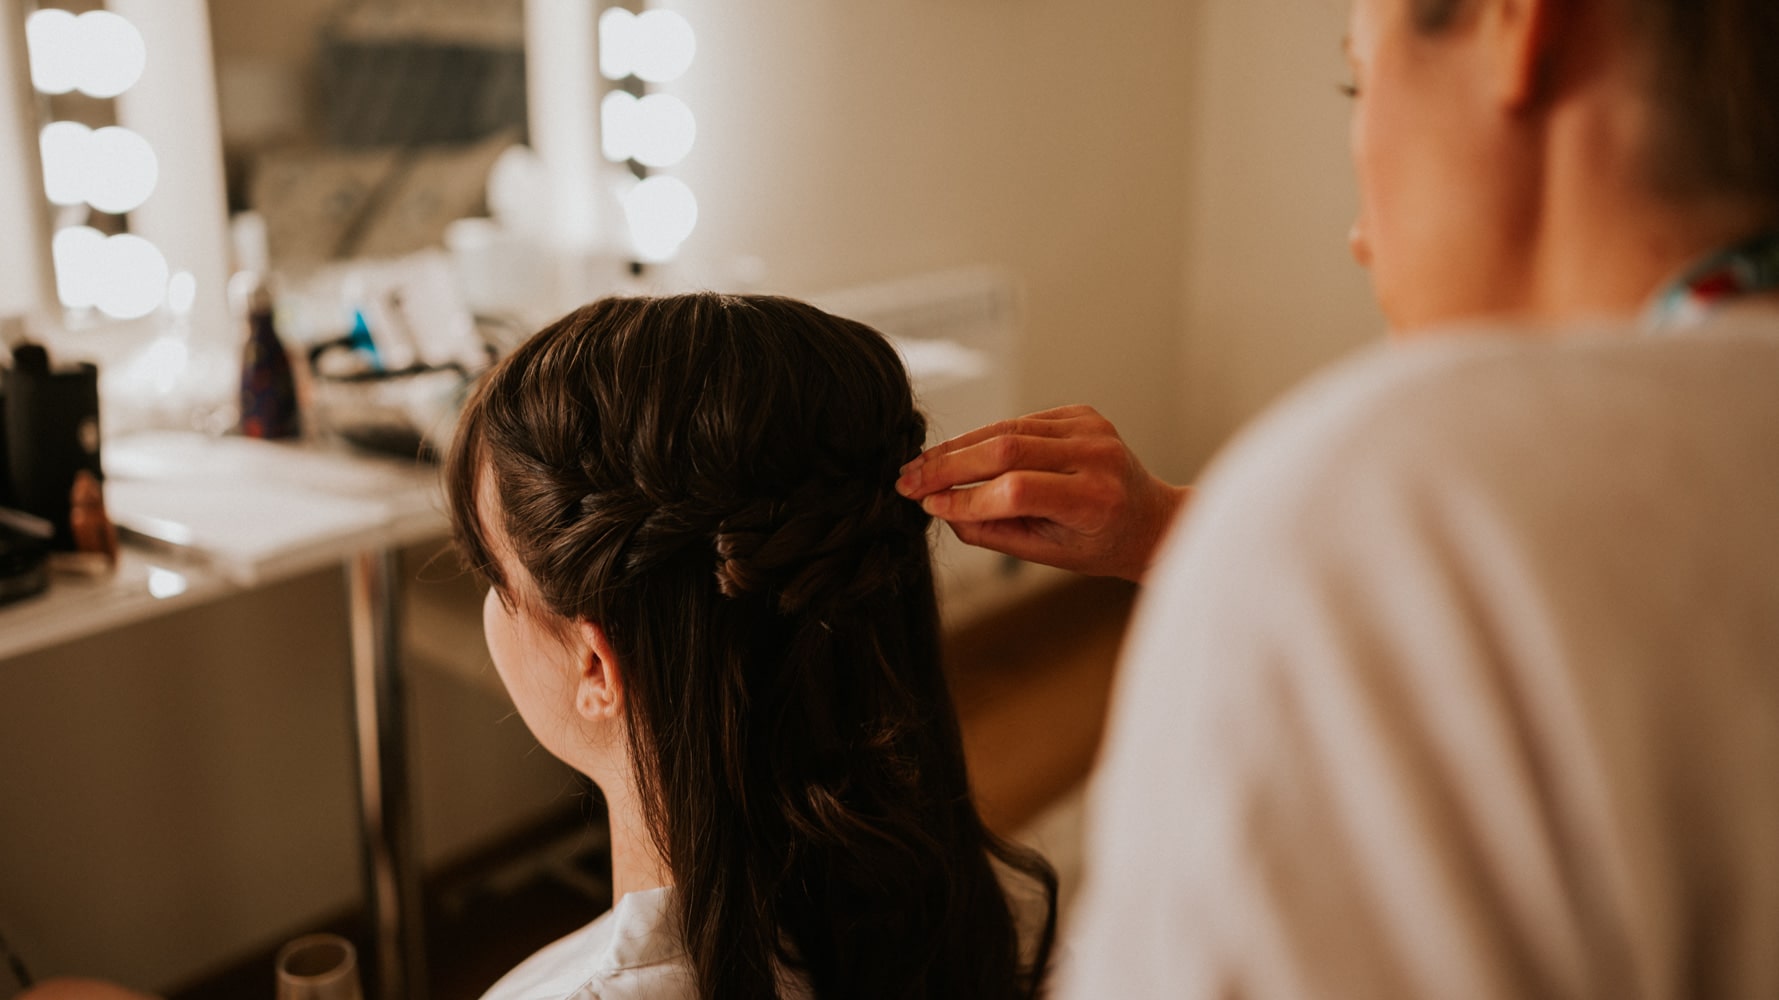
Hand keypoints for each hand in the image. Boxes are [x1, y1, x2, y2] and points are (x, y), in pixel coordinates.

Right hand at [895, 405, 1189, 582]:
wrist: (1148, 518)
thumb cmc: (1099, 543)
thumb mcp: (1047, 553)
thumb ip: (993, 531)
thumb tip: (941, 508)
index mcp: (1094, 499)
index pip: (1017, 490)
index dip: (966, 498)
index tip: (929, 507)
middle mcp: (1096, 455)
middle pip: (1006, 449)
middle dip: (948, 466)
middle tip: (908, 481)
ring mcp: (1090, 428)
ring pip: (1006, 428)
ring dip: (957, 448)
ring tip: (920, 467)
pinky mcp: (1080, 413)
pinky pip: (1019, 421)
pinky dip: (984, 438)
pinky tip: (957, 454)